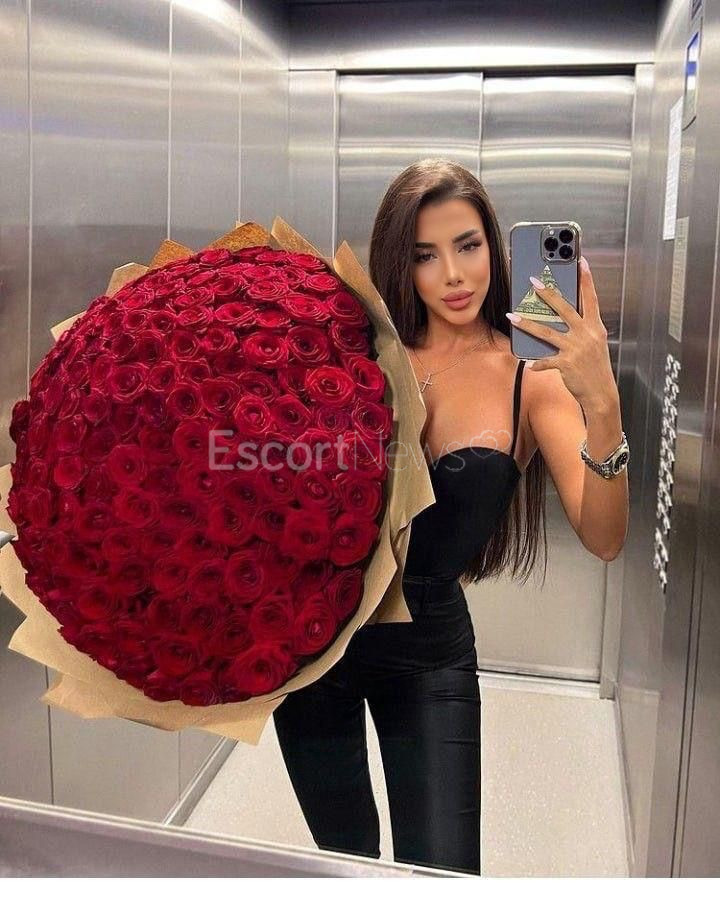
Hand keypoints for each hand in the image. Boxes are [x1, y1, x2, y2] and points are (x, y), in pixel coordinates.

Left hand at [506, 256, 615, 409]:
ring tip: (512, 316)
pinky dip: (536, 362)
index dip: (586, 280)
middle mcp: (586, 335)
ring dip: (527, 324)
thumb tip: (563, 317)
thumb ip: (582, 329)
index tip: (580, 261)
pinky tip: (528, 363)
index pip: (591, 298)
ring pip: (547, 332)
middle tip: (532, 281)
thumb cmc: (595, 368)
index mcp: (595, 327)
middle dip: (548, 293)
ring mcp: (576, 349)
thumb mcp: (594, 344)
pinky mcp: (566, 364)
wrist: (601, 394)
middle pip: (564, 309)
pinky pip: (545, 360)